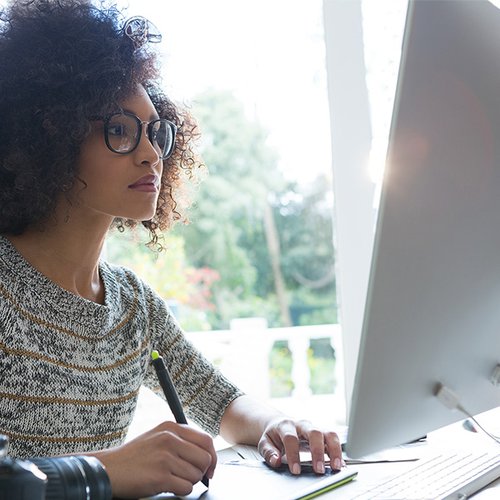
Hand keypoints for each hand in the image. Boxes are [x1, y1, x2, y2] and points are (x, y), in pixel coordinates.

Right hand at [93, 421, 216, 498]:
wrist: (107, 469)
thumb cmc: (133, 456)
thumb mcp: (157, 436)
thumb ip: (179, 439)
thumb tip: (205, 453)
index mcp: (171, 427)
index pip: (206, 439)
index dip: (212, 456)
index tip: (210, 467)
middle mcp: (170, 439)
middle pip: (205, 458)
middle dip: (202, 472)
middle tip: (192, 477)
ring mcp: (165, 457)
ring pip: (196, 475)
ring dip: (188, 482)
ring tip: (173, 479)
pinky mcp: (161, 476)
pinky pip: (186, 488)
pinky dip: (181, 491)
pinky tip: (169, 486)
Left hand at [257, 418, 342, 474]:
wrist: (280, 424)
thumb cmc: (274, 435)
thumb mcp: (265, 442)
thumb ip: (268, 452)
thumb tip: (276, 461)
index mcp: (286, 425)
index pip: (291, 438)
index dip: (294, 454)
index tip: (295, 470)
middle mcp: (302, 425)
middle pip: (314, 432)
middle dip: (317, 451)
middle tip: (318, 469)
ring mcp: (314, 428)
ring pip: (329, 433)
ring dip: (334, 450)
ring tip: (335, 466)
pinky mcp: (323, 435)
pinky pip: (334, 440)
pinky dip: (339, 452)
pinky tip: (340, 464)